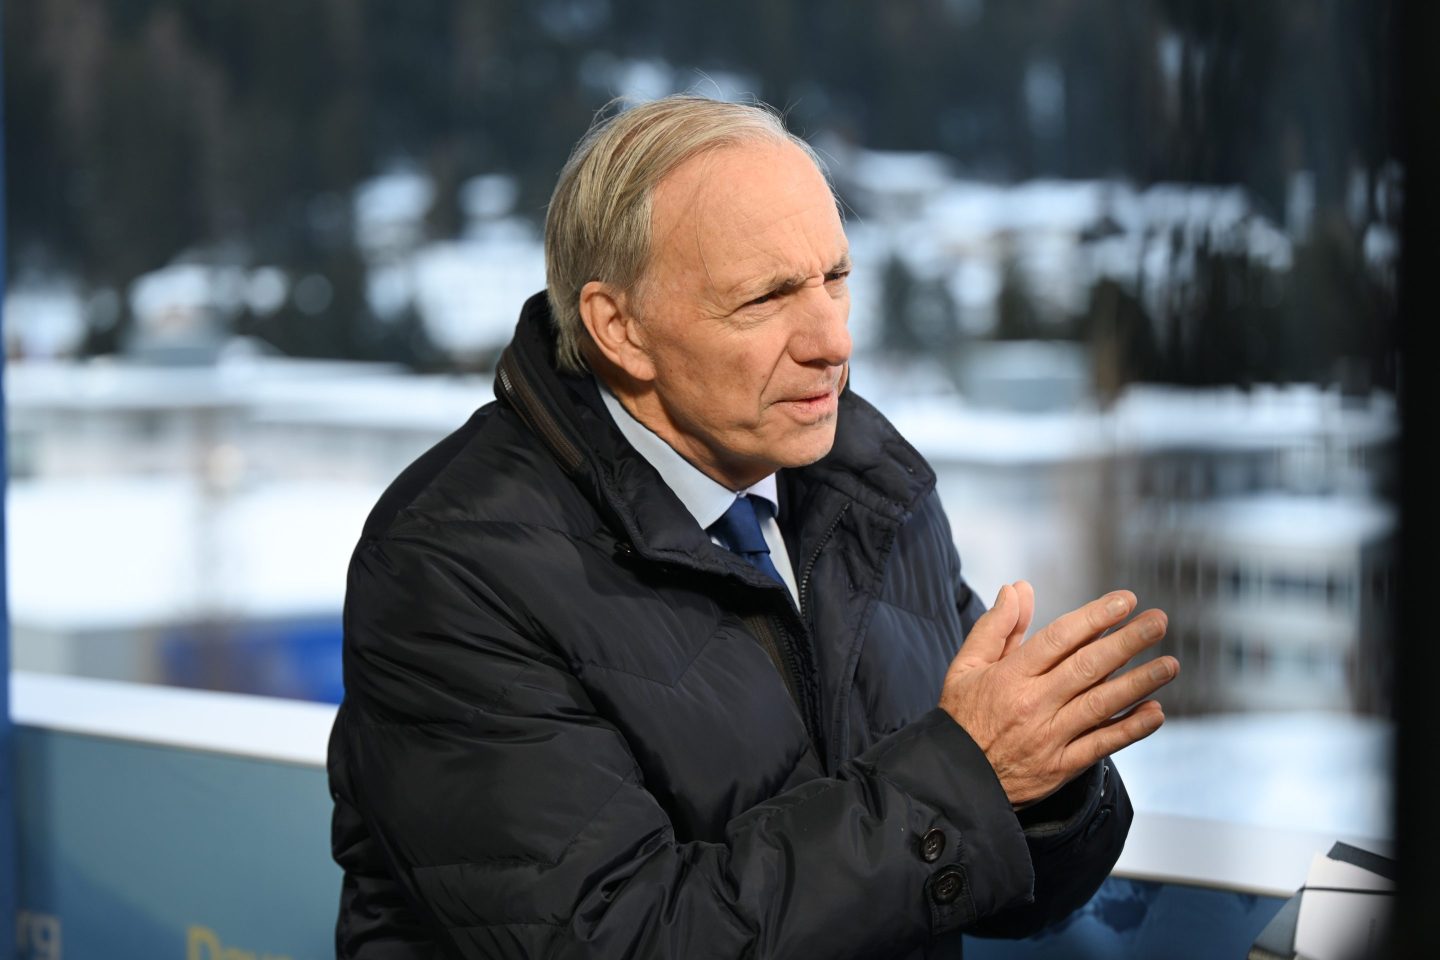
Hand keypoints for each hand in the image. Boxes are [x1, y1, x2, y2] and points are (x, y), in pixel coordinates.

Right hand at [939, 582, 1177, 807]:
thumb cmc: (962, 718)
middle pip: (1087, 667)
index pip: (1059, 639)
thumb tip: (1018, 588)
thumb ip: (995, 626)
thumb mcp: (965, 666)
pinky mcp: (1061, 766)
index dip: (1094, 617)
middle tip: (1158, 622)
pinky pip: (1103, 745)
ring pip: (1101, 704)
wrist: (956, 782)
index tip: (1124, 601)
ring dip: (1140, 683)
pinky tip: (1155, 712)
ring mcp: (1050, 737)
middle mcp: (1033, 704)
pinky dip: (1131, 729)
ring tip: (1169, 664)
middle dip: (1127, 642)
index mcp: (1009, 676)